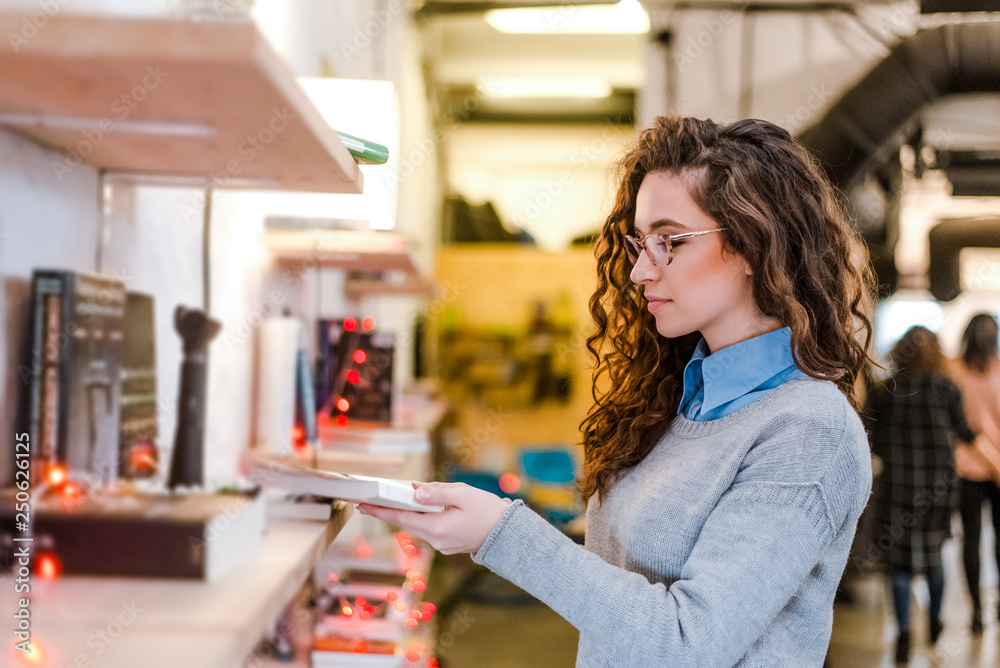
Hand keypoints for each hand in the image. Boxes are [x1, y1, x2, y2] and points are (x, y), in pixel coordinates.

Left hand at [356, 482, 510, 554]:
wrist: (508, 534)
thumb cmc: (488, 511)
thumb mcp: (463, 494)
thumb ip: (437, 492)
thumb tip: (414, 490)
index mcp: (436, 527)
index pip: (400, 519)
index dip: (379, 511)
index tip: (362, 505)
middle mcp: (435, 540)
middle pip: (407, 522)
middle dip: (392, 509)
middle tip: (373, 497)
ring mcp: (441, 545)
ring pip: (419, 524)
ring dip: (412, 511)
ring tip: (403, 496)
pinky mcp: (447, 544)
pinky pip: (430, 528)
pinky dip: (424, 516)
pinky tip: (425, 506)